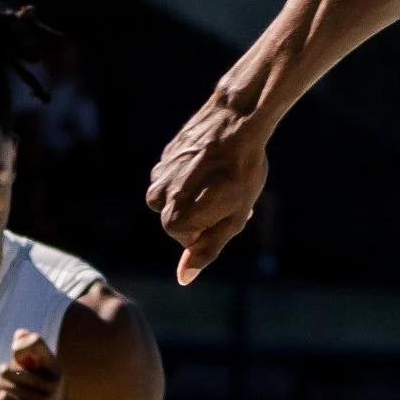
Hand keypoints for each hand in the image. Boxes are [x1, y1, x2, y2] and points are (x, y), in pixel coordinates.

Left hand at [0, 330, 69, 399]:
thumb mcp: (39, 381)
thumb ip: (29, 356)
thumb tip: (20, 332)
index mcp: (56, 369)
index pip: (33, 341)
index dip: (18, 348)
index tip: (19, 361)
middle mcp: (53, 383)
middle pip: (6, 369)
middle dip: (3, 383)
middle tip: (18, 398)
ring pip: (1, 386)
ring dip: (0, 397)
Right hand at [147, 100, 268, 285]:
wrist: (237, 121)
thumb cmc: (242, 173)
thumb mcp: (233, 220)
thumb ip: (207, 250)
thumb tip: (183, 278)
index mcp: (174, 219)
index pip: (190, 242)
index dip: (214, 228)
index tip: (228, 207)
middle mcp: (157, 197)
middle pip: (181, 223)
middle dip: (203, 214)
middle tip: (228, 192)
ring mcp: (158, 175)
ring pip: (176, 202)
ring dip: (196, 197)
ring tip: (219, 178)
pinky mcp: (164, 157)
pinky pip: (176, 180)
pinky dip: (192, 178)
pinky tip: (211, 163)